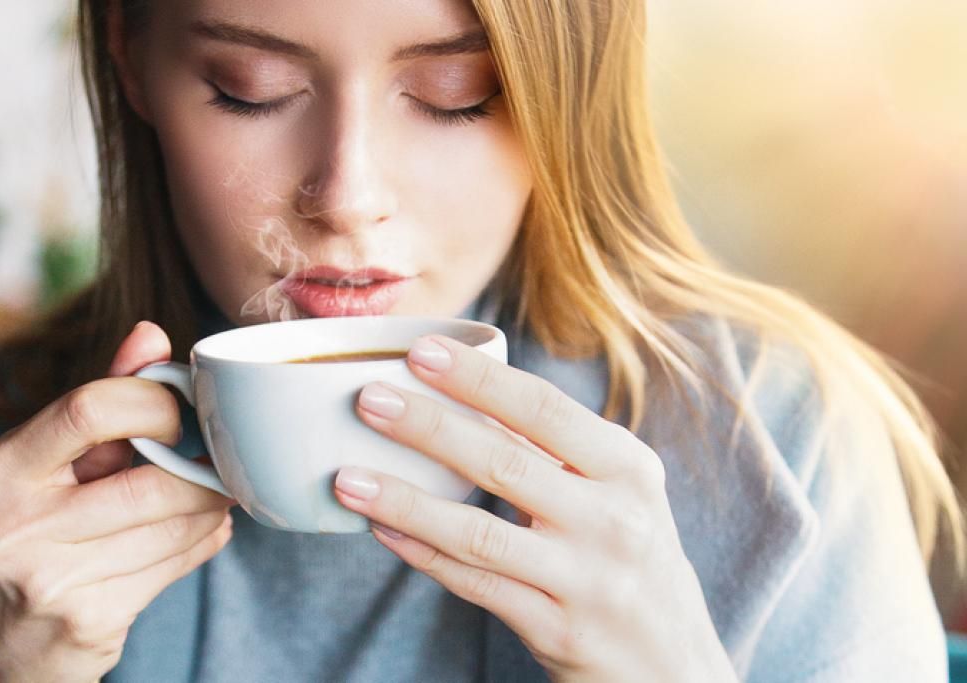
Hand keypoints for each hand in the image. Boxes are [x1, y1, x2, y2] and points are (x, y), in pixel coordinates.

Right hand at [0, 322, 233, 681]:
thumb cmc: (29, 537)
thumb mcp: (44, 466)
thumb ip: (98, 401)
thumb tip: (151, 333)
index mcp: (0, 470)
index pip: (92, 407)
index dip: (157, 403)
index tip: (181, 414)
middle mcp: (15, 525)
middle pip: (151, 480)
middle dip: (204, 472)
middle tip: (221, 463)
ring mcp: (51, 580)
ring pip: (176, 526)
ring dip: (212, 508)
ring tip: (213, 496)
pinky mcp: (90, 622)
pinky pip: (179, 565)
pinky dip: (205, 541)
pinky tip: (201, 531)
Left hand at [334, 335, 736, 681]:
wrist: (674, 662)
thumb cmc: (632, 555)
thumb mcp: (619, 492)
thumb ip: (558, 448)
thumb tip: (469, 393)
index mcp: (628, 467)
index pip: (544, 409)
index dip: (478, 379)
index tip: (421, 351)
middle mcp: (615, 519)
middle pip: (505, 461)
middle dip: (428, 426)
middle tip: (368, 400)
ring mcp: (587, 579)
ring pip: (479, 531)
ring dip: (405, 501)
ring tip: (347, 476)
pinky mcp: (559, 630)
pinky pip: (476, 584)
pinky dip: (423, 556)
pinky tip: (382, 531)